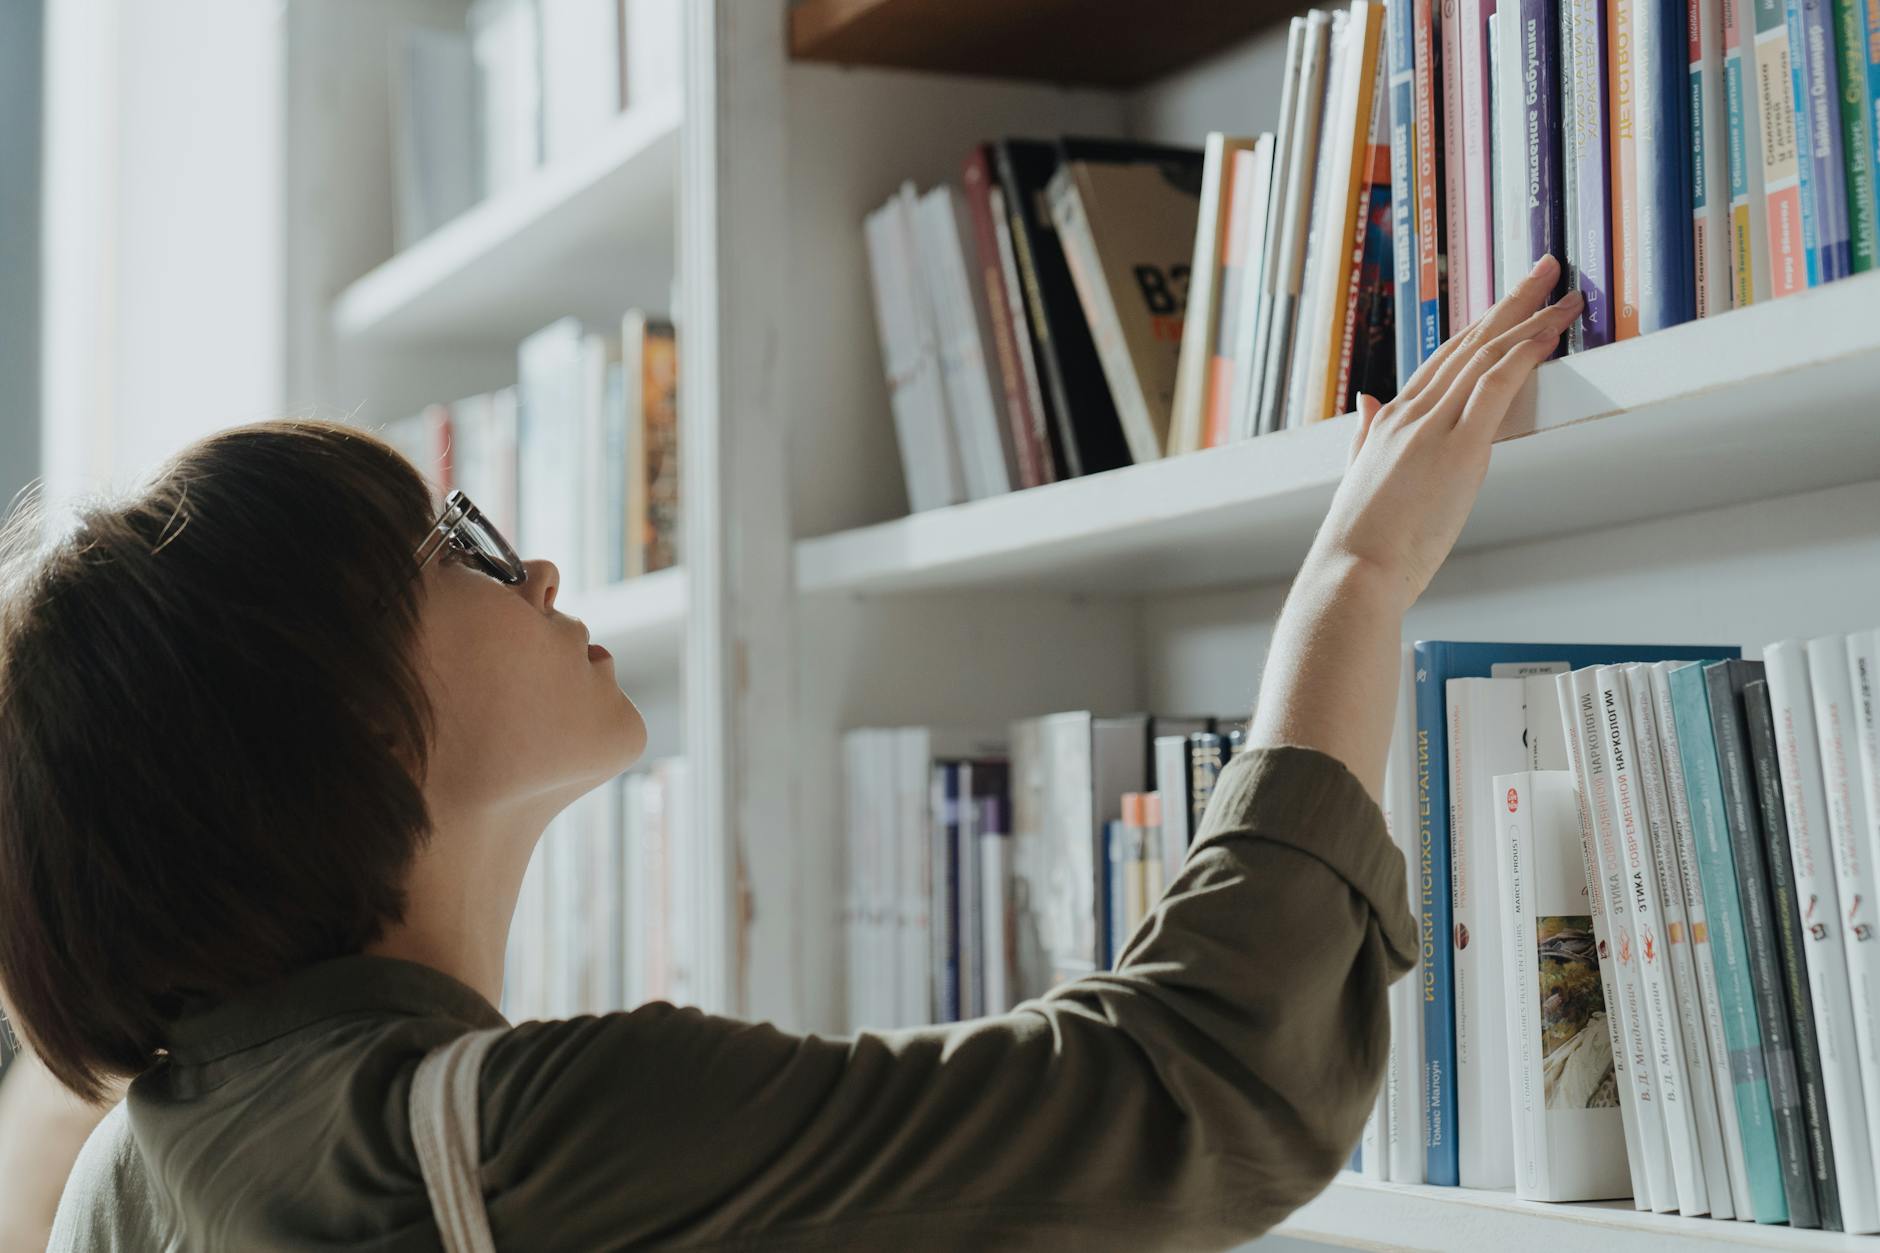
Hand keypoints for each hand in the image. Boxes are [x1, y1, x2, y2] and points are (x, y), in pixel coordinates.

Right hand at [1307, 255, 1582, 610]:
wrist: (1353, 572)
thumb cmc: (1358, 542)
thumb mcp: (1358, 477)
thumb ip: (1365, 435)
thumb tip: (1366, 402)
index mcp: (1389, 421)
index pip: (1443, 360)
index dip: (1479, 327)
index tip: (1506, 303)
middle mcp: (1410, 413)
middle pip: (1470, 343)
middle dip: (1511, 303)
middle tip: (1544, 270)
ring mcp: (1434, 426)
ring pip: (1488, 355)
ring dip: (1530, 318)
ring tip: (1563, 293)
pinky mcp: (1458, 448)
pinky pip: (1497, 386)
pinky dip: (1525, 354)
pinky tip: (1550, 334)